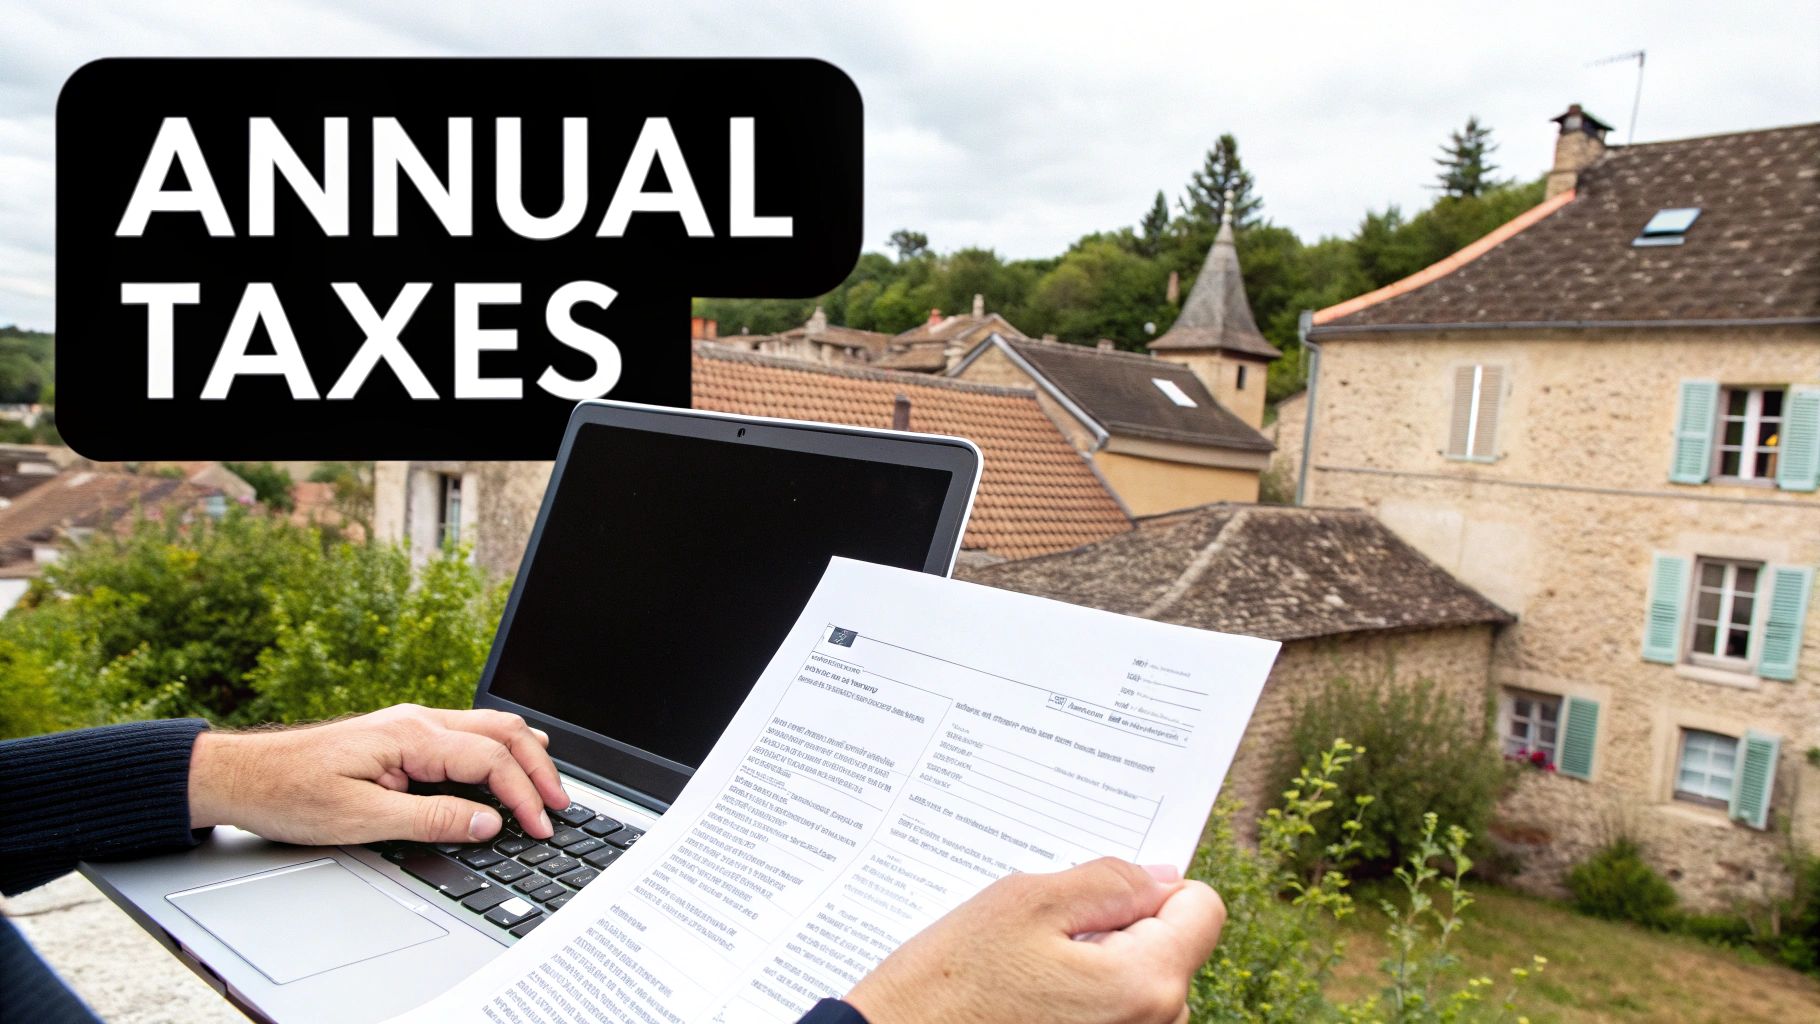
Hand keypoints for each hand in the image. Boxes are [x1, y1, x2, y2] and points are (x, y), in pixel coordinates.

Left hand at [187, 704, 569, 845]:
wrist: (243, 775)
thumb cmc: (290, 793)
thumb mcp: (361, 819)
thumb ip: (431, 819)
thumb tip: (487, 822)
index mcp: (411, 735)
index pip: (491, 760)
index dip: (523, 796)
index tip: (540, 827)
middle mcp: (418, 720)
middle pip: (503, 732)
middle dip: (540, 769)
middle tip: (560, 805)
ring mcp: (411, 724)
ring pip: (489, 727)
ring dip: (524, 755)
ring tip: (549, 783)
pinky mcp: (403, 736)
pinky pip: (467, 734)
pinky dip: (500, 751)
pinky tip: (507, 764)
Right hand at [846, 858, 1222, 1023]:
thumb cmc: (948, 985)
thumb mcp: (1024, 902)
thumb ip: (1108, 883)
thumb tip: (1163, 878)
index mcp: (1144, 984)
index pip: (1203, 910)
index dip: (1155, 888)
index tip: (1104, 895)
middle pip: (1174, 952)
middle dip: (1123, 933)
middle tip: (1048, 938)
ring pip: (1144, 991)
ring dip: (1101, 972)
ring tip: (1030, 976)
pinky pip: (1116, 1021)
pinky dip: (1084, 1007)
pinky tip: (1029, 1005)